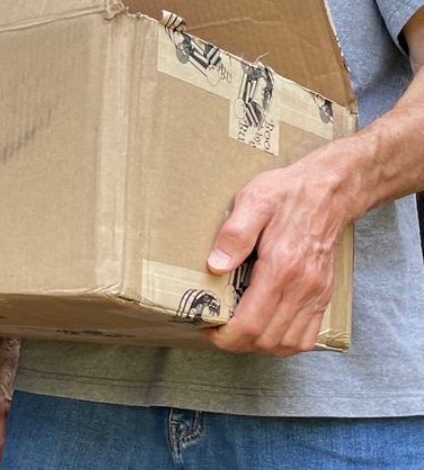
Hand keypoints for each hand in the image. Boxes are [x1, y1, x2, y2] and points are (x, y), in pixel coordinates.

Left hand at [203, 149, 351, 356]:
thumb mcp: (253, 201)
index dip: (226, 336)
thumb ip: (234, 234)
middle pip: (268, 340)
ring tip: (238, 331)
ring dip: (261, 346)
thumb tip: (215, 265)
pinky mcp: (324, 295)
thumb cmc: (288, 194)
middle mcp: (302, 287)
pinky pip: (308, 336)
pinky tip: (268, 329)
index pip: (252, 323)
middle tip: (217, 329)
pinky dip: (286, 343)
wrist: (330, 191)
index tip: (208, 329)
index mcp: (281, 267)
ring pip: (289, 344)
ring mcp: (316, 294)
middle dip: (237, 343)